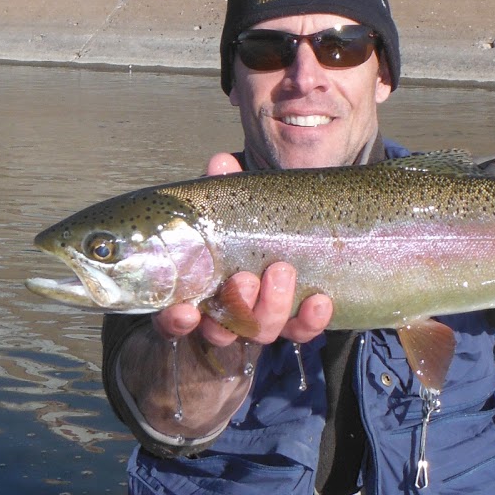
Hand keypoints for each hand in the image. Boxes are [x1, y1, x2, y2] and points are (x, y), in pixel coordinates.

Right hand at [150, 153, 333, 345]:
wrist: (287, 234)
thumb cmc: (244, 225)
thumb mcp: (231, 206)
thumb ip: (223, 189)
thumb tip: (220, 163)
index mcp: (197, 291)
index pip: (175, 319)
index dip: (176, 322)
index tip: (186, 312)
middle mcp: (225, 314)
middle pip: (223, 330)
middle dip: (237, 305)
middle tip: (247, 278)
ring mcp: (261, 320)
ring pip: (261, 331)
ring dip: (271, 307)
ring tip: (282, 270)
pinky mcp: (294, 322)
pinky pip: (301, 331)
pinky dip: (309, 321)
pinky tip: (319, 301)